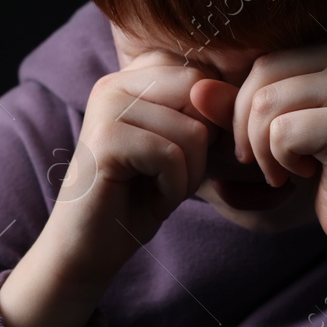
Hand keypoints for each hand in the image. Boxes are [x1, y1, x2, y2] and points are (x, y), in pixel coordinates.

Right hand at [42, 51, 214, 287]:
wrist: (88, 249)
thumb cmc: (140, 198)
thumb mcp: (183, 149)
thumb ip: (207, 117)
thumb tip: (238, 95)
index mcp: (131, 78)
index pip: (200, 77)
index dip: (209, 123)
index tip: (180, 158)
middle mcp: (114, 83)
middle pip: (199, 94)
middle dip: (202, 147)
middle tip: (173, 178)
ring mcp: (106, 107)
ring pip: (193, 130)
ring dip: (188, 175)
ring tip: (158, 191)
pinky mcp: (105, 139)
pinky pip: (172, 157)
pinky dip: (173, 190)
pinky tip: (151, 202)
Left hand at [188, 32, 326, 257]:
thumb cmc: (324, 168)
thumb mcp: (275, 129)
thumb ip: (238, 104)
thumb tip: (195, 89)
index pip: (262, 57)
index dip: (244, 103)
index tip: (262, 140)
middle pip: (260, 75)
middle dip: (247, 127)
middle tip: (267, 161)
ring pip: (266, 103)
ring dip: (263, 149)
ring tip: (285, 169)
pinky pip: (282, 133)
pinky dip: (280, 162)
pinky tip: (305, 175)